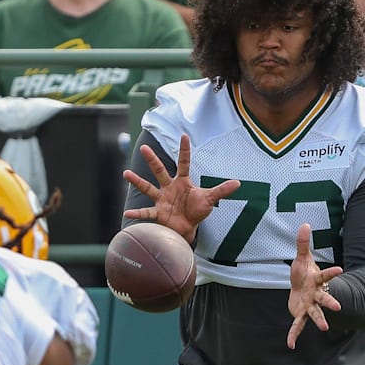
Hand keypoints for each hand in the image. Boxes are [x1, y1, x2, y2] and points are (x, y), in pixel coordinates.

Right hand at [122, 134, 240, 243]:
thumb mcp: (209, 200)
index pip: (184, 162)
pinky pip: (146, 212)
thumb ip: (221, 191)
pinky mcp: (158, 212)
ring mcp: (161, 199)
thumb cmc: (196, 211)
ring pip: (148, 188)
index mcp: (182, 182)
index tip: (184, 135)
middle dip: (153, 159)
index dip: (185, 150)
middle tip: (144, 147)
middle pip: (160, 171)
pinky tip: (127, 215)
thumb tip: (238, 183)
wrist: (187, 228)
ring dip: (137, 181)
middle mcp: (169, 187)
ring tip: (126, 173)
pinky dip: (137, 214)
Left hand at [287, 223, 342, 348]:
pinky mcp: (300, 314)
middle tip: (338, 306)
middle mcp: (315, 295)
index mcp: (316, 280)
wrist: (299, 288)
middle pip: (324, 299)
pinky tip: (290, 345)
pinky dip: (293, 334)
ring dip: (319, 320)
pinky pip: (297, 325)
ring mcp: (309, 306)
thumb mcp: (301, 258)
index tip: (340, 269)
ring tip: (324, 327)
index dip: (331, 272)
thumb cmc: (303, 273)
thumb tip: (304, 224)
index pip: (325, 276)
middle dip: (330, 302)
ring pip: (315, 313)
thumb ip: (302, 243)